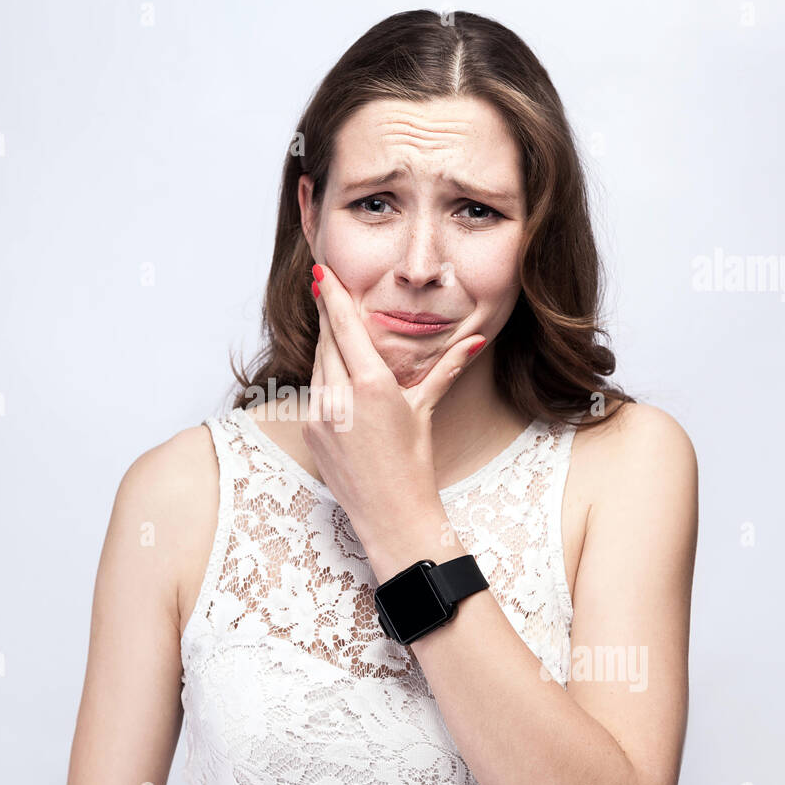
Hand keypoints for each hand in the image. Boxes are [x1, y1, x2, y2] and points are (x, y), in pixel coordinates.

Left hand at [304, 263, 485, 566]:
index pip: (344, 327)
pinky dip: (323, 377)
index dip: (330, 295)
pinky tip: (335, 372)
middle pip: (327, 341)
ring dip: (325, 344)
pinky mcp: (310, 431)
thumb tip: (475, 339)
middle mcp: (341, 397)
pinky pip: (314, 392)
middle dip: (325, 313)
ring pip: (317, 365)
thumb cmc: (413, 464)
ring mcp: (320, 415)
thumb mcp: (425, 410)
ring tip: (331, 325)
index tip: (320, 270)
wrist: (391, 515)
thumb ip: (446, 369)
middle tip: (323, 285)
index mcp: (372, 385)